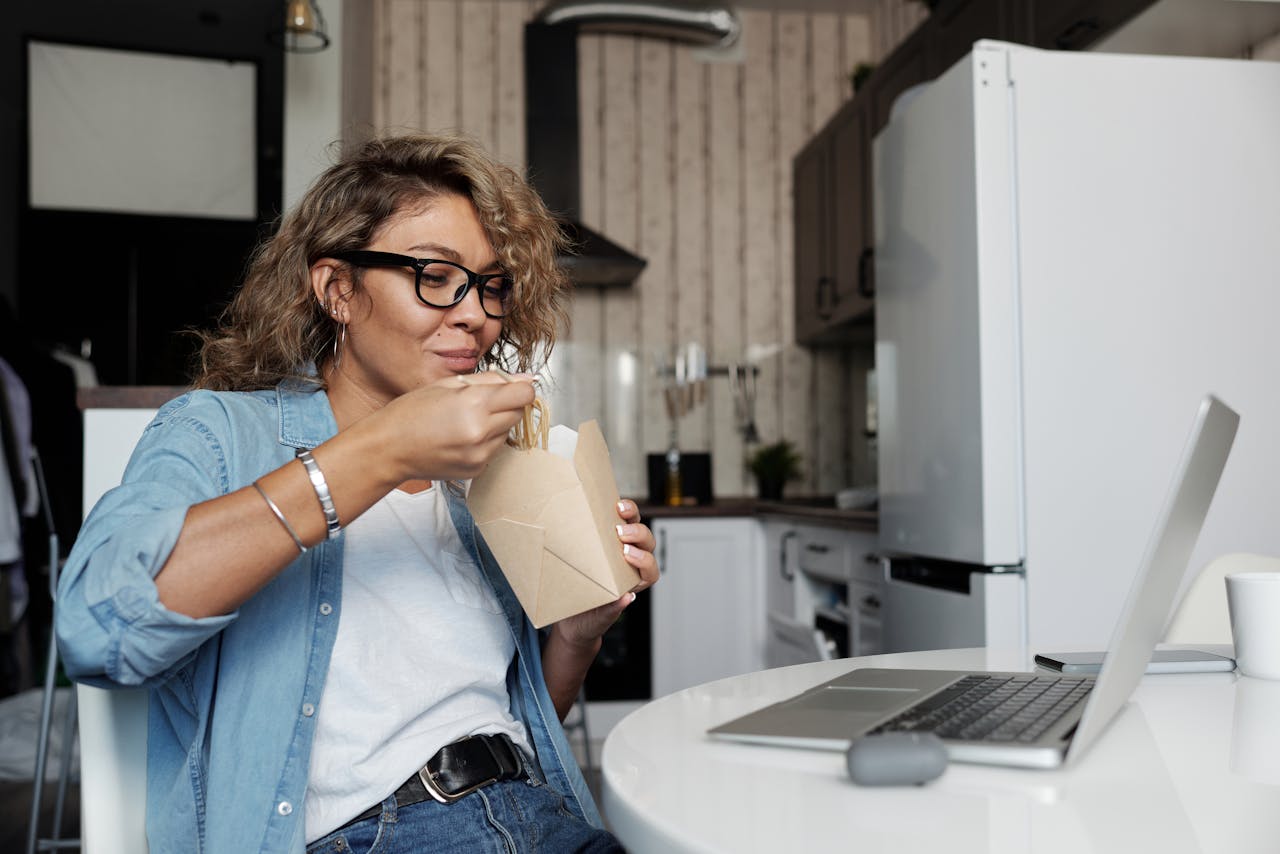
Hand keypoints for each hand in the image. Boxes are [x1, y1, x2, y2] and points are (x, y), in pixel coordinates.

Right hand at [376, 373, 534, 481]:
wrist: (388, 449)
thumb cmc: (410, 413)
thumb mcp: (447, 384)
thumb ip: (490, 380)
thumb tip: (525, 379)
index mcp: (475, 404)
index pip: (524, 394)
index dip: (520, 388)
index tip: (511, 387)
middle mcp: (481, 431)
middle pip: (518, 413)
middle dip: (506, 405)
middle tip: (480, 402)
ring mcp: (480, 454)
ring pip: (507, 432)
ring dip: (495, 424)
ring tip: (464, 421)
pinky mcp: (477, 469)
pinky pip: (494, 450)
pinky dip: (484, 442)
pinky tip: (460, 438)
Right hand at [551, 499, 658, 646]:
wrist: (572, 617)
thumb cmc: (589, 620)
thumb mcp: (598, 619)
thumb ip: (611, 610)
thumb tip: (627, 599)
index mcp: (635, 583)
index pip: (651, 570)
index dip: (644, 560)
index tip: (627, 555)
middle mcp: (631, 564)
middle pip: (647, 544)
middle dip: (639, 535)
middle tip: (621, 533)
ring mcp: (618, 548)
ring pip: (636, 526)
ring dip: (632, 516)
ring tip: (619, 509)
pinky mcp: (605, 537)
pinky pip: (616, 521)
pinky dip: (616, 511)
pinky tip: (608, 503)